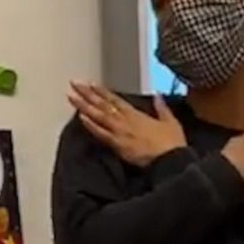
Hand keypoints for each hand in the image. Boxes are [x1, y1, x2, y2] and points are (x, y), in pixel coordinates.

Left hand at [68, 82, 184, 166]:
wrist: (171, 160)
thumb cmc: (172, 143)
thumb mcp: (171, 122)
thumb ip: (162, 108)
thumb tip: (158, 95)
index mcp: (137, 114)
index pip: (115, 99)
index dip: (102, 91)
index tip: (90, 84)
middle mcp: (126, 120)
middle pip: (103, 104)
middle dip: (87, 93)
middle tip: (74, 84)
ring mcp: (120, 132)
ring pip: (99, 116)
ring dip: (84, 105)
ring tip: (71, 96)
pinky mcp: (118, 145)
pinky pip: (101, 133)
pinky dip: (91, 125)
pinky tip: (81, 118)